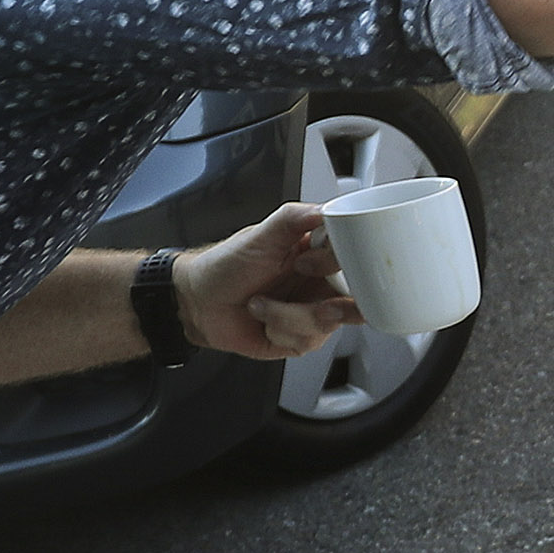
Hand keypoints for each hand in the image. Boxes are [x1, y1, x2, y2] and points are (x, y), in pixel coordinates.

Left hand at [178, 204, 362, 359]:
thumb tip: (326, 211)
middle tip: (313, 302)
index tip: (311, 266)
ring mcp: (312, 310)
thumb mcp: (260, 235)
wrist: (197, 303)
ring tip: (261, 304)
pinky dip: (281, 332)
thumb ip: (295, 218)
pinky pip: (308, 342)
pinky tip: (263, 320)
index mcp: (317, 253)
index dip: (341, 267)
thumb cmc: (224, 266)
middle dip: (329, 306)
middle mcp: (319, 282)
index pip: (356, 259)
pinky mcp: (301, 337)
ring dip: (288, 317)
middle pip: (353, 299)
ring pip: (327, 324)